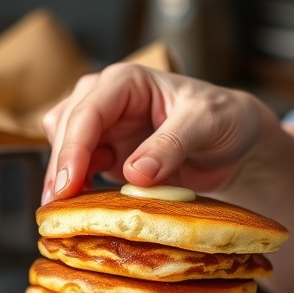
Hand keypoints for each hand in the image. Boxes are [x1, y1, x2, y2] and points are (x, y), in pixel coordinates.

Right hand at [41, 63, 274, 202]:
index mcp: (127, 81)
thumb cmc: (223, 119)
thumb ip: (171, 145)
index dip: (73, 147)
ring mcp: (104, 127)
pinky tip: (78, 208)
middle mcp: (106, 99)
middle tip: (59, 207)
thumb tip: (134, 173)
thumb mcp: (205, 123)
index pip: (89, 111)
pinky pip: (78, 168)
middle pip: (67, 129)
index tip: (68, 183)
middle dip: (61, 167)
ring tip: (62, 212)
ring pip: (63, 146)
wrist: (235, 141)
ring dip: (60, 177)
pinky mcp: (106, 153)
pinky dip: (74, 187)